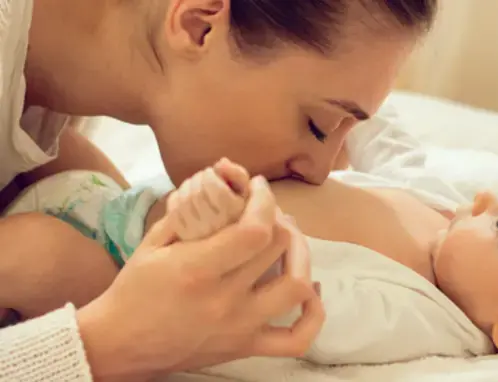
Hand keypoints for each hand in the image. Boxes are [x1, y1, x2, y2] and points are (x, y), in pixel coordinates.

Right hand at [77, 176, 323, 379]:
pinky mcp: (246, 347)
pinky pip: (297, 338)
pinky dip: (313, 313)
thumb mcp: (152, 243)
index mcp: (197, 269)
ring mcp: (240, 327)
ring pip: (297, 287)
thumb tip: (220, 181)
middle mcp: (224, 299)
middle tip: (266, 210)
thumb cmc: (133, 290)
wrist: (121, 346)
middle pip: (278, 247)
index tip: (258, 187)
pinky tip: (309, 289)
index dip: (264, 201)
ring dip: (302, 255)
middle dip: (278, 217)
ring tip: (290, 240)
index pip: (254, 229)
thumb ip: (188, 211)